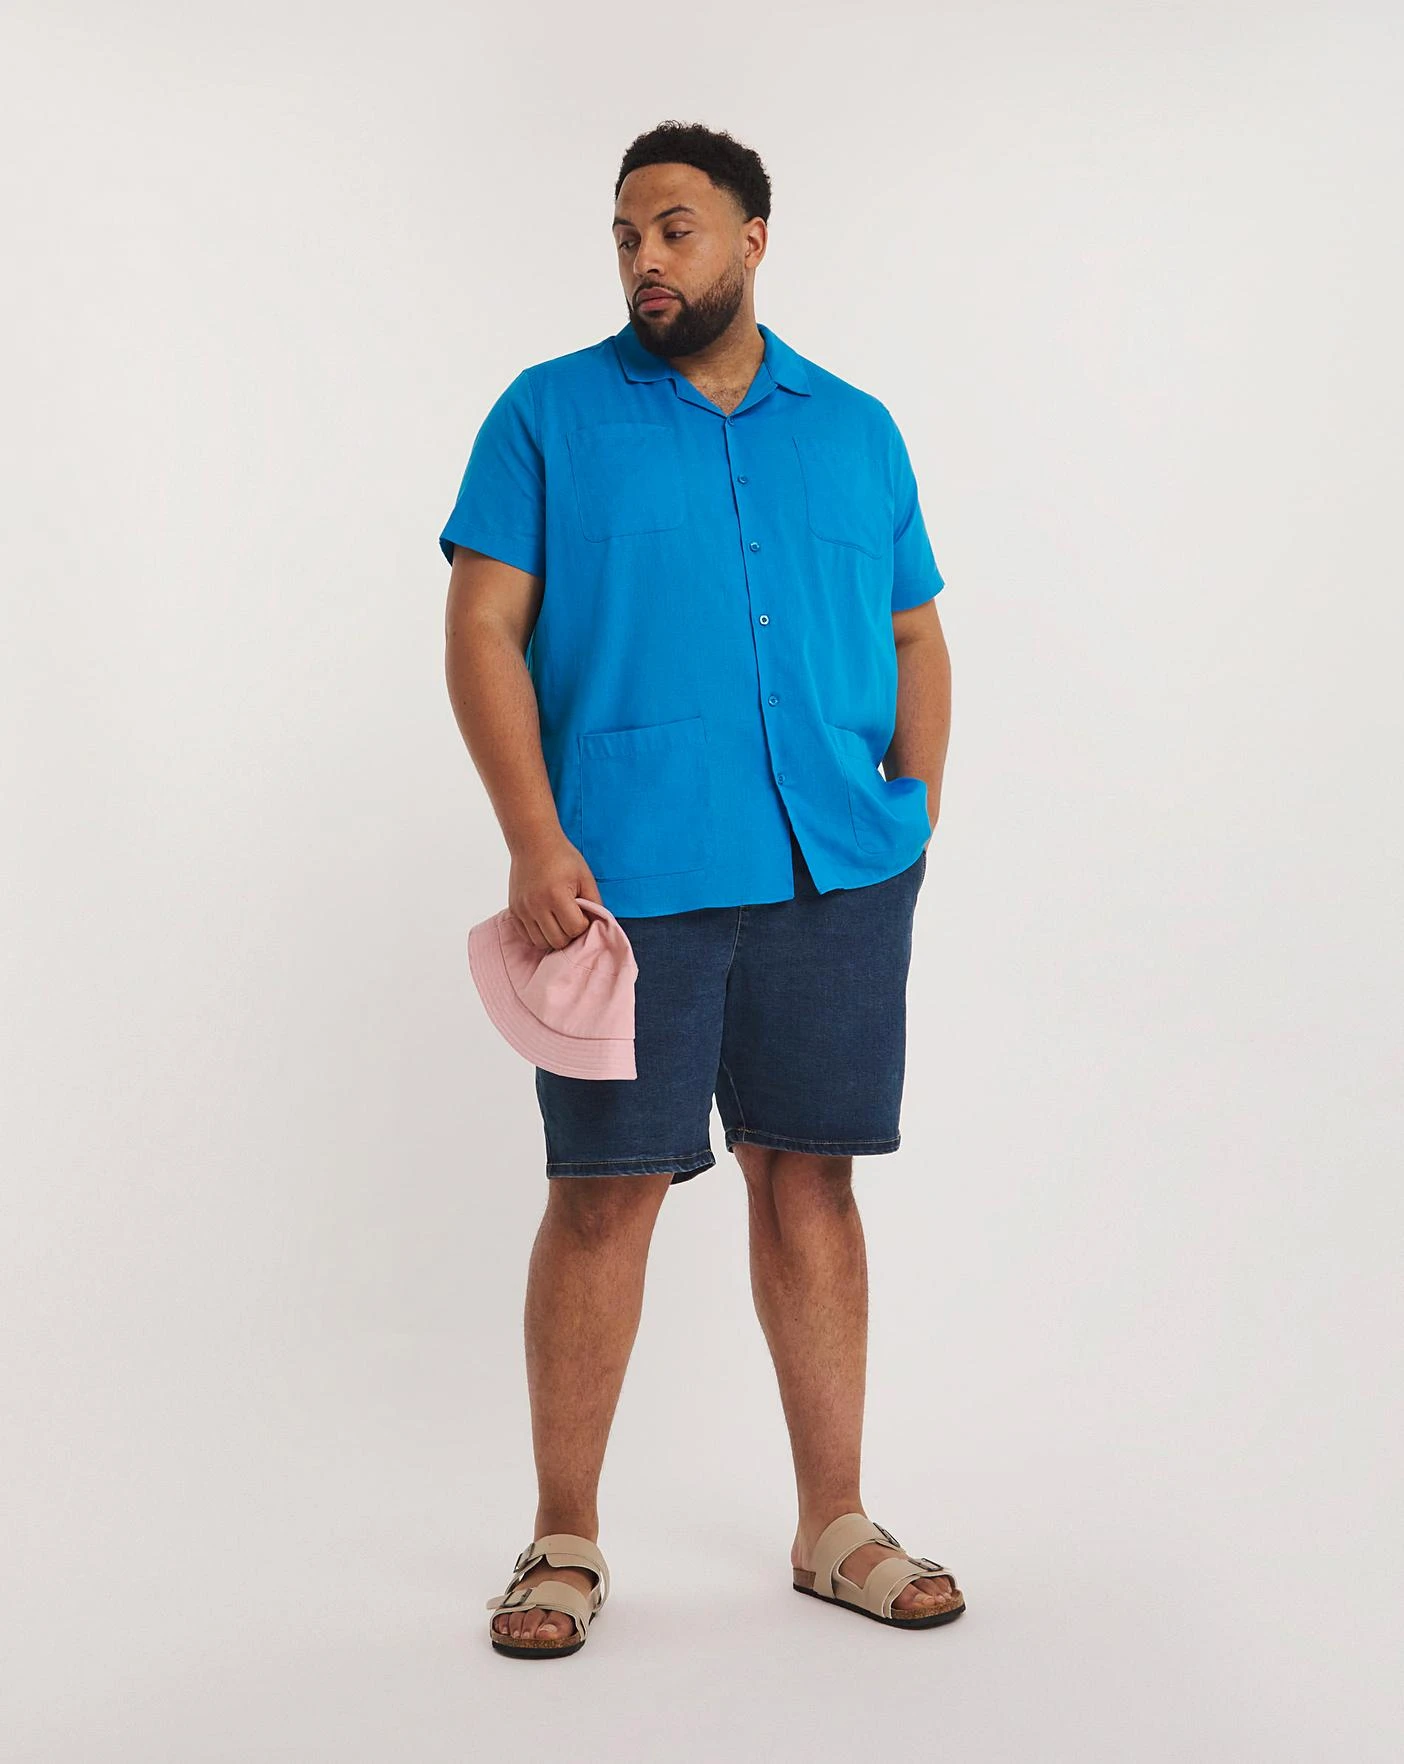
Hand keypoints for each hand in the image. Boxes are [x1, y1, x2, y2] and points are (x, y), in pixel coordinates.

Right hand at [507, 830, 604, 950]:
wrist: (533, 843)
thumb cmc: (562, 857)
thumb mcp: (585, 877)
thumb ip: (595, 903)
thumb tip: (598, 925)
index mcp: (556, 895)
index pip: (574, 929)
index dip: (583, 925)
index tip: (583, 914)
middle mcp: (536, 905)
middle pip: (557, 941)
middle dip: (569, 934)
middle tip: (572, 919)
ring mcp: (523, 909)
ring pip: (540, 943)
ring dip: (553, 937)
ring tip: (559, 922)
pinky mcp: (513, 910)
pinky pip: (526, 937)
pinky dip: (538, 934)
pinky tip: (546, 922)